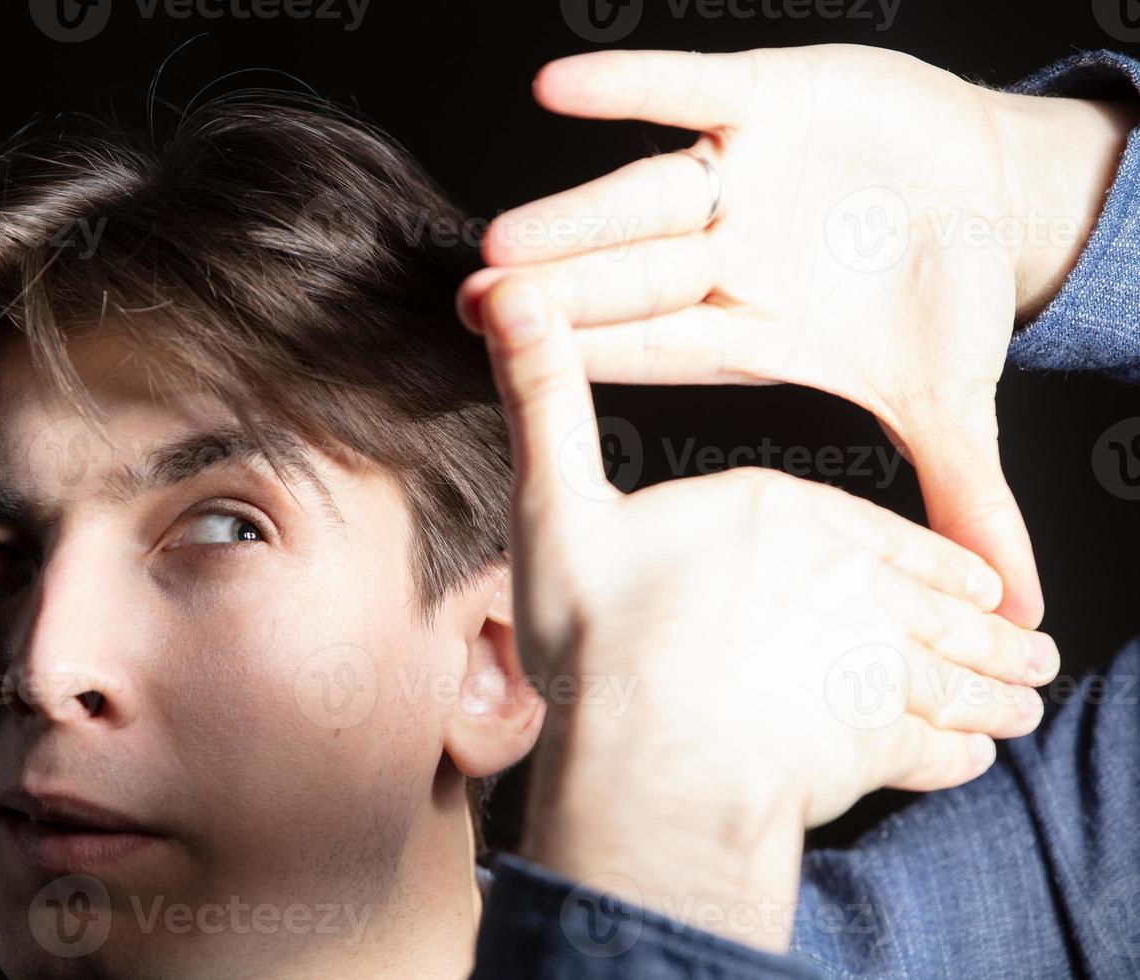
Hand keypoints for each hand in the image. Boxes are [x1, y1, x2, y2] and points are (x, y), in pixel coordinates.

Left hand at [459, 44, 1134, 628]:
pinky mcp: (767, 100)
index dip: (597, 358)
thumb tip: (1017, 606)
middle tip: (476, 307)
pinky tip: (559, 87)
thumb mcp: (950, 397)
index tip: (520, 375)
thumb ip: (962, 488)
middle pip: (632, 279)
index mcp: (750, 329)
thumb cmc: (942, 302)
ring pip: (643, 197)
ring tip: (501, 237)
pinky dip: (632, 85)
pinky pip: (690, 89)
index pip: (662, 348)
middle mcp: (726, 258)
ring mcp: (738, 181)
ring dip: (578, 216)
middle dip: (562, 293)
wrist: (984, 194)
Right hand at [476, 280, 1059, 951]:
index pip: (868, 525)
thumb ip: (542, 402)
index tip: (960, 576)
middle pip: (932, 598)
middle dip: (984, 626)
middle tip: (1026, 647)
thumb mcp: (555, 504)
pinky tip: (972, 754)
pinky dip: (965, 750)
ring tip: (1023, 698)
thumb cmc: (599, 638)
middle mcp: (847, 576)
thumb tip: (505, 298)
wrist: (648, 759)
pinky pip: (943, 745)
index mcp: (779, 512)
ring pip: (957, 669)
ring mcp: (874, 659)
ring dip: (995, 686)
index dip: (917, 552)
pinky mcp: (881, 738)